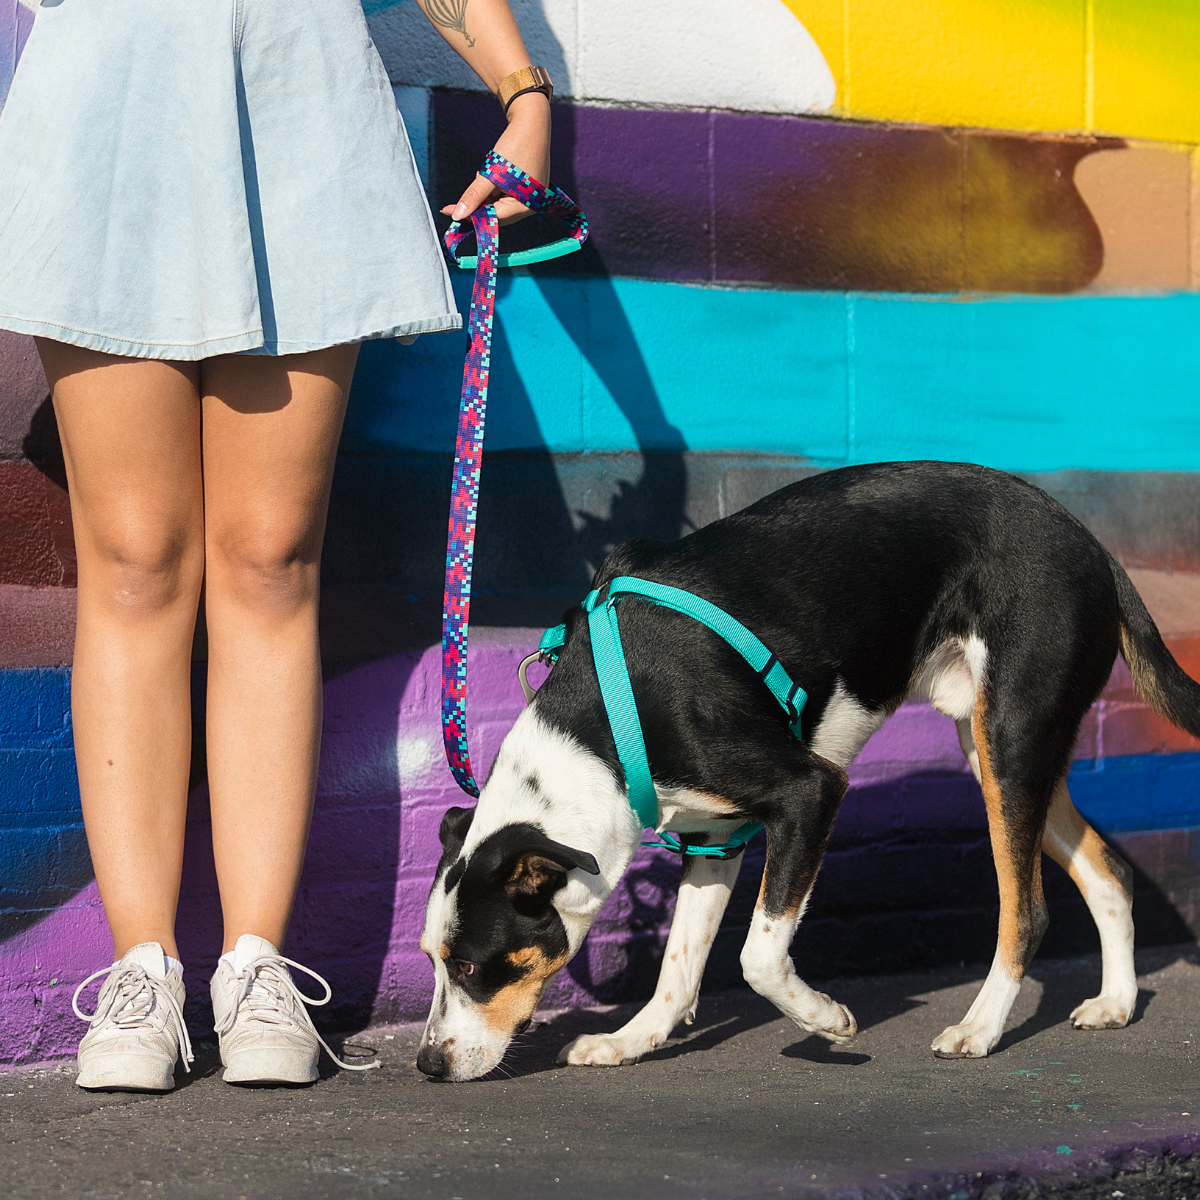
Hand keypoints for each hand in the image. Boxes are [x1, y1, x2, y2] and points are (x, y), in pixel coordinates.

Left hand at [441, 93, 550, 226]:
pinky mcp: (529, 189)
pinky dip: (495, 187)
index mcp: (524, 206)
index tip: (449, 212)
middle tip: (466, 189)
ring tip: (487, 171)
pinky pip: (506, 195)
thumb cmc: (514, 146)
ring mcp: (531, 198)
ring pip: (499, 203)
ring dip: (487, 192)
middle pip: (496, 213)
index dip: (471, 215)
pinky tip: (494, 172)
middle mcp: (530, 207)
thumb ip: (474, 196)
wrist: (532, 122)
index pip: (493, 218)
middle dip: (480, 203)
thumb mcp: (491, 173)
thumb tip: (456, 215)